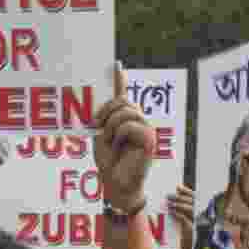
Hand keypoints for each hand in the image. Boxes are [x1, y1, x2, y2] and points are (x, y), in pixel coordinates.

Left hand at [93, 61, 155, 210]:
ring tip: (110, 141)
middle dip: (106, 112)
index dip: (120, 80)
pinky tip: (120, 147)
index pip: (124, 96)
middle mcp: (139, 121)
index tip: (115, 65)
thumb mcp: (102, 136)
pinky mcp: (149, 139)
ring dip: (111, 126)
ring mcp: (146, 129)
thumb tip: (102, 105)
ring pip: (126, 111)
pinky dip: (118, 136)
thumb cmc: (109, 163)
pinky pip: (129, 126)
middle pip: (122, 101)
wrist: (116, 184)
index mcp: (127, 120)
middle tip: (99, 129)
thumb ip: (104, 120)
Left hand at [168, 184, 214, 248]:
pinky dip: (178, 215)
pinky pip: (186, 221)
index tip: (178, 186)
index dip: (187, 192)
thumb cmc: (182, 245)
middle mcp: (201, 220)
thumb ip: (177, 216)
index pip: (195, 200)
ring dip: (178, 205)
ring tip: (168, 202)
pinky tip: (171, 212)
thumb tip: (169, 205)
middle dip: (180, 197)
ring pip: (190, 210)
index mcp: (199, 216)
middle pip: (193, 203)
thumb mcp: (178, 228)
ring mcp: (198, 226)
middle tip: (169, 195)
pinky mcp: (193, 233)